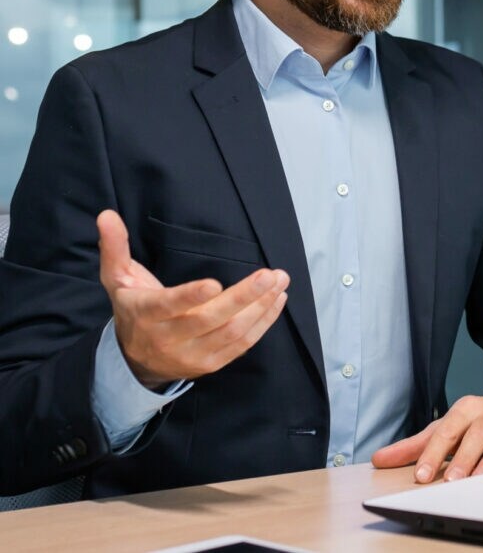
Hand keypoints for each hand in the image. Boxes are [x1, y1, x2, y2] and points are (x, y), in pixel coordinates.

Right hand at [97, 209, 289, 389]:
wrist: (135, 360)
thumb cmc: (131, 308)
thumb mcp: (116, 277)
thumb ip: (114, 246)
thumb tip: (106, 215)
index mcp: (147, 313)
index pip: (170, 306)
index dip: (191, 297)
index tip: (215, 284)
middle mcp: (170, 337)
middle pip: (211, 320)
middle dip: (244, 297)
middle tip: (270, 275)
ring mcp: (193, 354)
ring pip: (231, 333)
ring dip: (260, 308)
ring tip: (279, 282)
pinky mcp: (211, 364)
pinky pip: (241, 346)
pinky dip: (262, 324)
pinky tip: (276, 302)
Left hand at [371, 392, 482, 481]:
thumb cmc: (475, 424)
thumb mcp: (444, 428)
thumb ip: (414, 446)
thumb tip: (379, 459)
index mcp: (465, 409)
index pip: (445, 432)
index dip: (433, 454)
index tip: (421, 475)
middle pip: (474, 437)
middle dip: (463, 460)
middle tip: (450, 482)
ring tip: (476, 483)